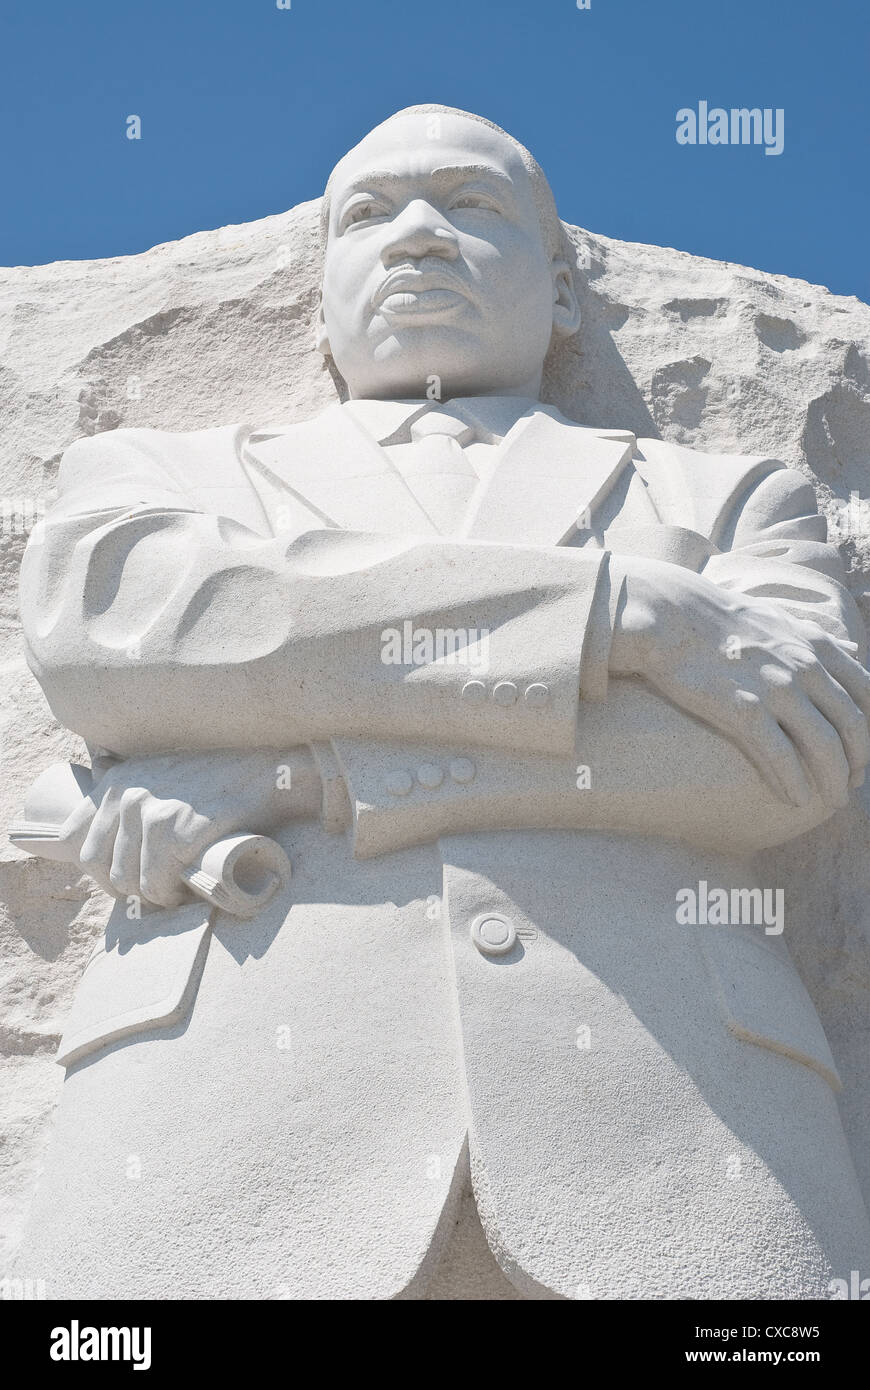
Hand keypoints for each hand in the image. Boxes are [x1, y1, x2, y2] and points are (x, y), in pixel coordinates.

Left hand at [61, 749, 318, 906]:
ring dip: (153, 896)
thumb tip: (98, 765)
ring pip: (131, 881)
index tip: (132, 884)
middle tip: (161, 891)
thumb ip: (129, 773)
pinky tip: (186, 892)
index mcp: (116, 783)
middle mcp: (126, 795)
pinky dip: (170, 897)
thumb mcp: (161, 767)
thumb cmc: (214, 777)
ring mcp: (151, 812)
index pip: (83, 848)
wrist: (262, 773)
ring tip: (176, 892)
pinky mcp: (177, 830)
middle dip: (132, 890)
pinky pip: (157, 884)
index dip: (104, 876)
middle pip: (106, 870)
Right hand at [609, 559, 869, 807]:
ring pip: (824, 746)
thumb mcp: (782, 618)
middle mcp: (805, 666)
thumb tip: (852, 646)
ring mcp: (776, 688)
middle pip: (853, 726)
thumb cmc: (721, 620)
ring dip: (834, 781)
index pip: (868, 694)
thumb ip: (818, 637)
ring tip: (831, 802)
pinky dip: (794, 783)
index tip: (862, 755)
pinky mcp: (744, 709)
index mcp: (817, 645)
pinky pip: (781, 755)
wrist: (671, 616)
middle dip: (857, 763)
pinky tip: (796, 800)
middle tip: (849, 786)